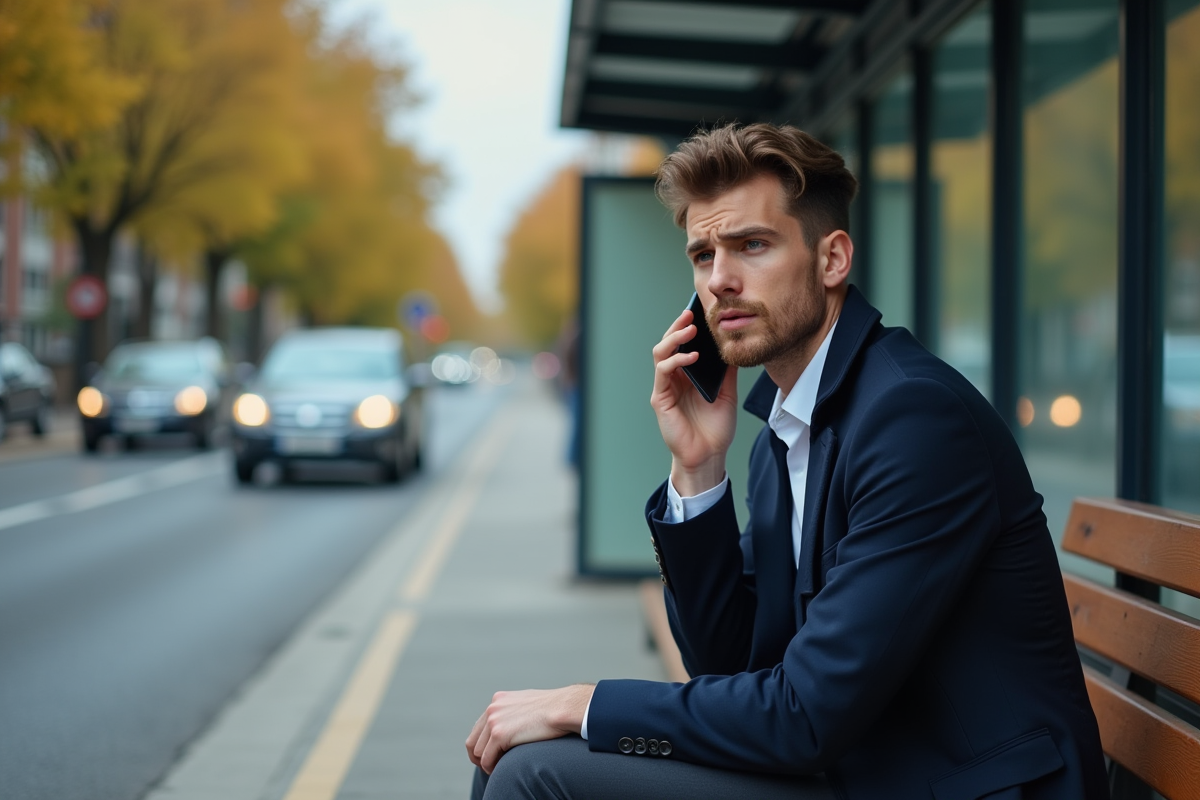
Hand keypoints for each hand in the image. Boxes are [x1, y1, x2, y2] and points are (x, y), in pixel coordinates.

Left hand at [466, 685, 593, 774]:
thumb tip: (511, 727)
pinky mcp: (499, 734)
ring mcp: (494, 721)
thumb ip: (514, 712)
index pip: (479, 727)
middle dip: (479, 756)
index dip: (482, 744)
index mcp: (498, 700)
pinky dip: (490, 768)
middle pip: (473, 741)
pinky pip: (487, 759)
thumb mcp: (527, 704)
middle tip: (489, 766)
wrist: (564, 708)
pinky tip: (499, 770)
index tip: (490, 755)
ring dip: (486, 763)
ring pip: (478, 752)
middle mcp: (492, 708)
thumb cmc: (553, 708)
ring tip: (497, 769)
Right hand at [651, 308, 738, 495]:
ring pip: (661, 353)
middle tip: (691, 314)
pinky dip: (676, 360)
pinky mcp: (660, 398)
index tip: (700, 311)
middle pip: (669, 343)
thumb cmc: (716, 427)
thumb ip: (726, 370)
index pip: (684, 344)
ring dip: (674, 338)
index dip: (689, 327)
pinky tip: (691, 356)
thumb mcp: (728, 392)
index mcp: (688, 375)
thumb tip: (733, 345)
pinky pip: (663, 372)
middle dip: (678, 326)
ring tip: (691, 330)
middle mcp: (674, 378)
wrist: (710, 455)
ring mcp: (665, 387)